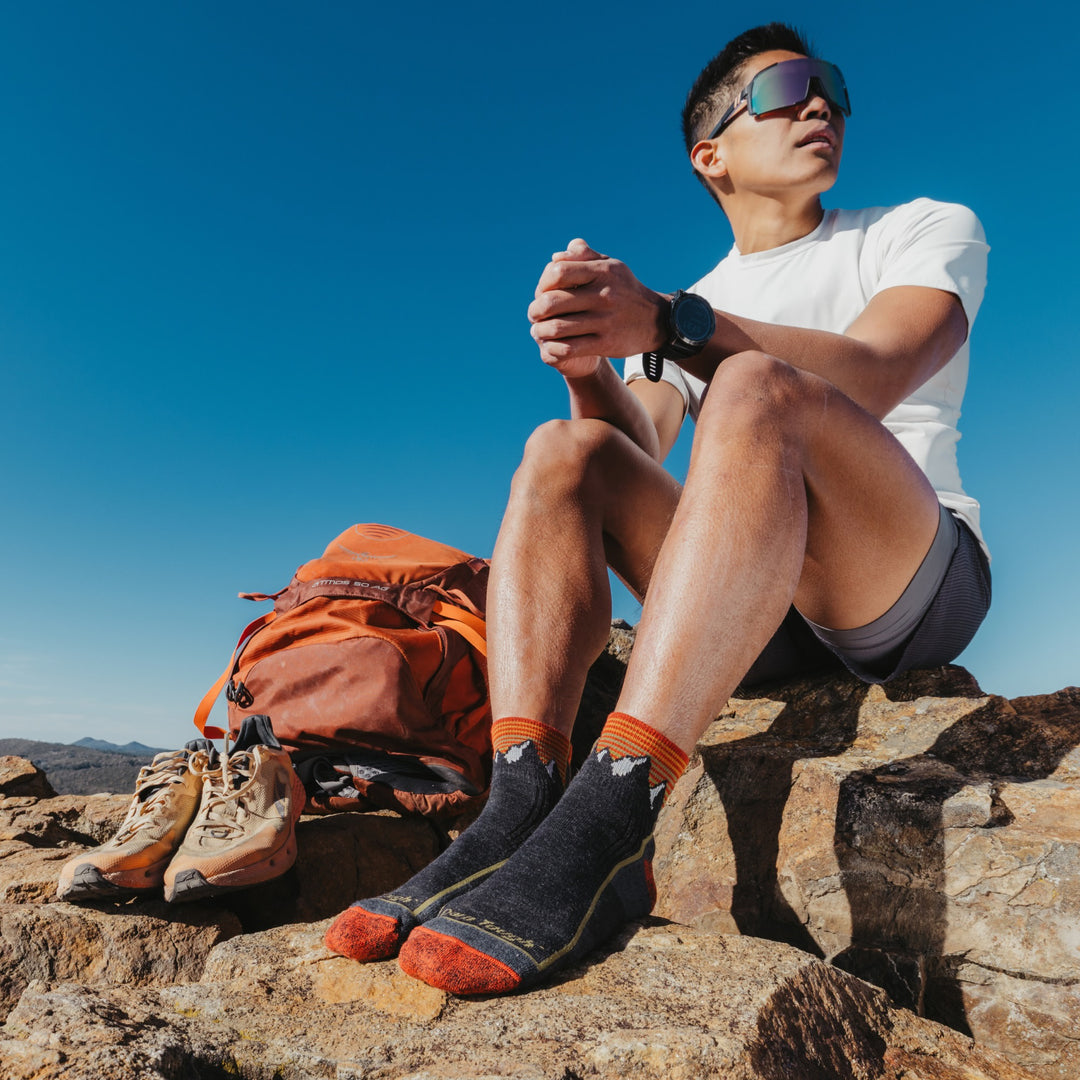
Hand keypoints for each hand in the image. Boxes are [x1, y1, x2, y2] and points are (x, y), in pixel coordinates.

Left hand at [527, 239, 666, 378]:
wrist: (655, 320)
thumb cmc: (625, 290)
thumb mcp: (611, 266)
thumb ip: (584, 257)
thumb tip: (555, 257)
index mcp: (602, 272)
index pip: (559, 272)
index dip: (543, 283)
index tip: (541, 292)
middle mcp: (604, 295)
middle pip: (553, 301)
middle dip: (536, 310)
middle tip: (533, 314)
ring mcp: (605, 320)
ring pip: (558, 327)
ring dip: (540, 331)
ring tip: (537, 331)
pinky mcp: (606, 343)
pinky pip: (570, 348)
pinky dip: (554, 348)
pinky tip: (550, 346)